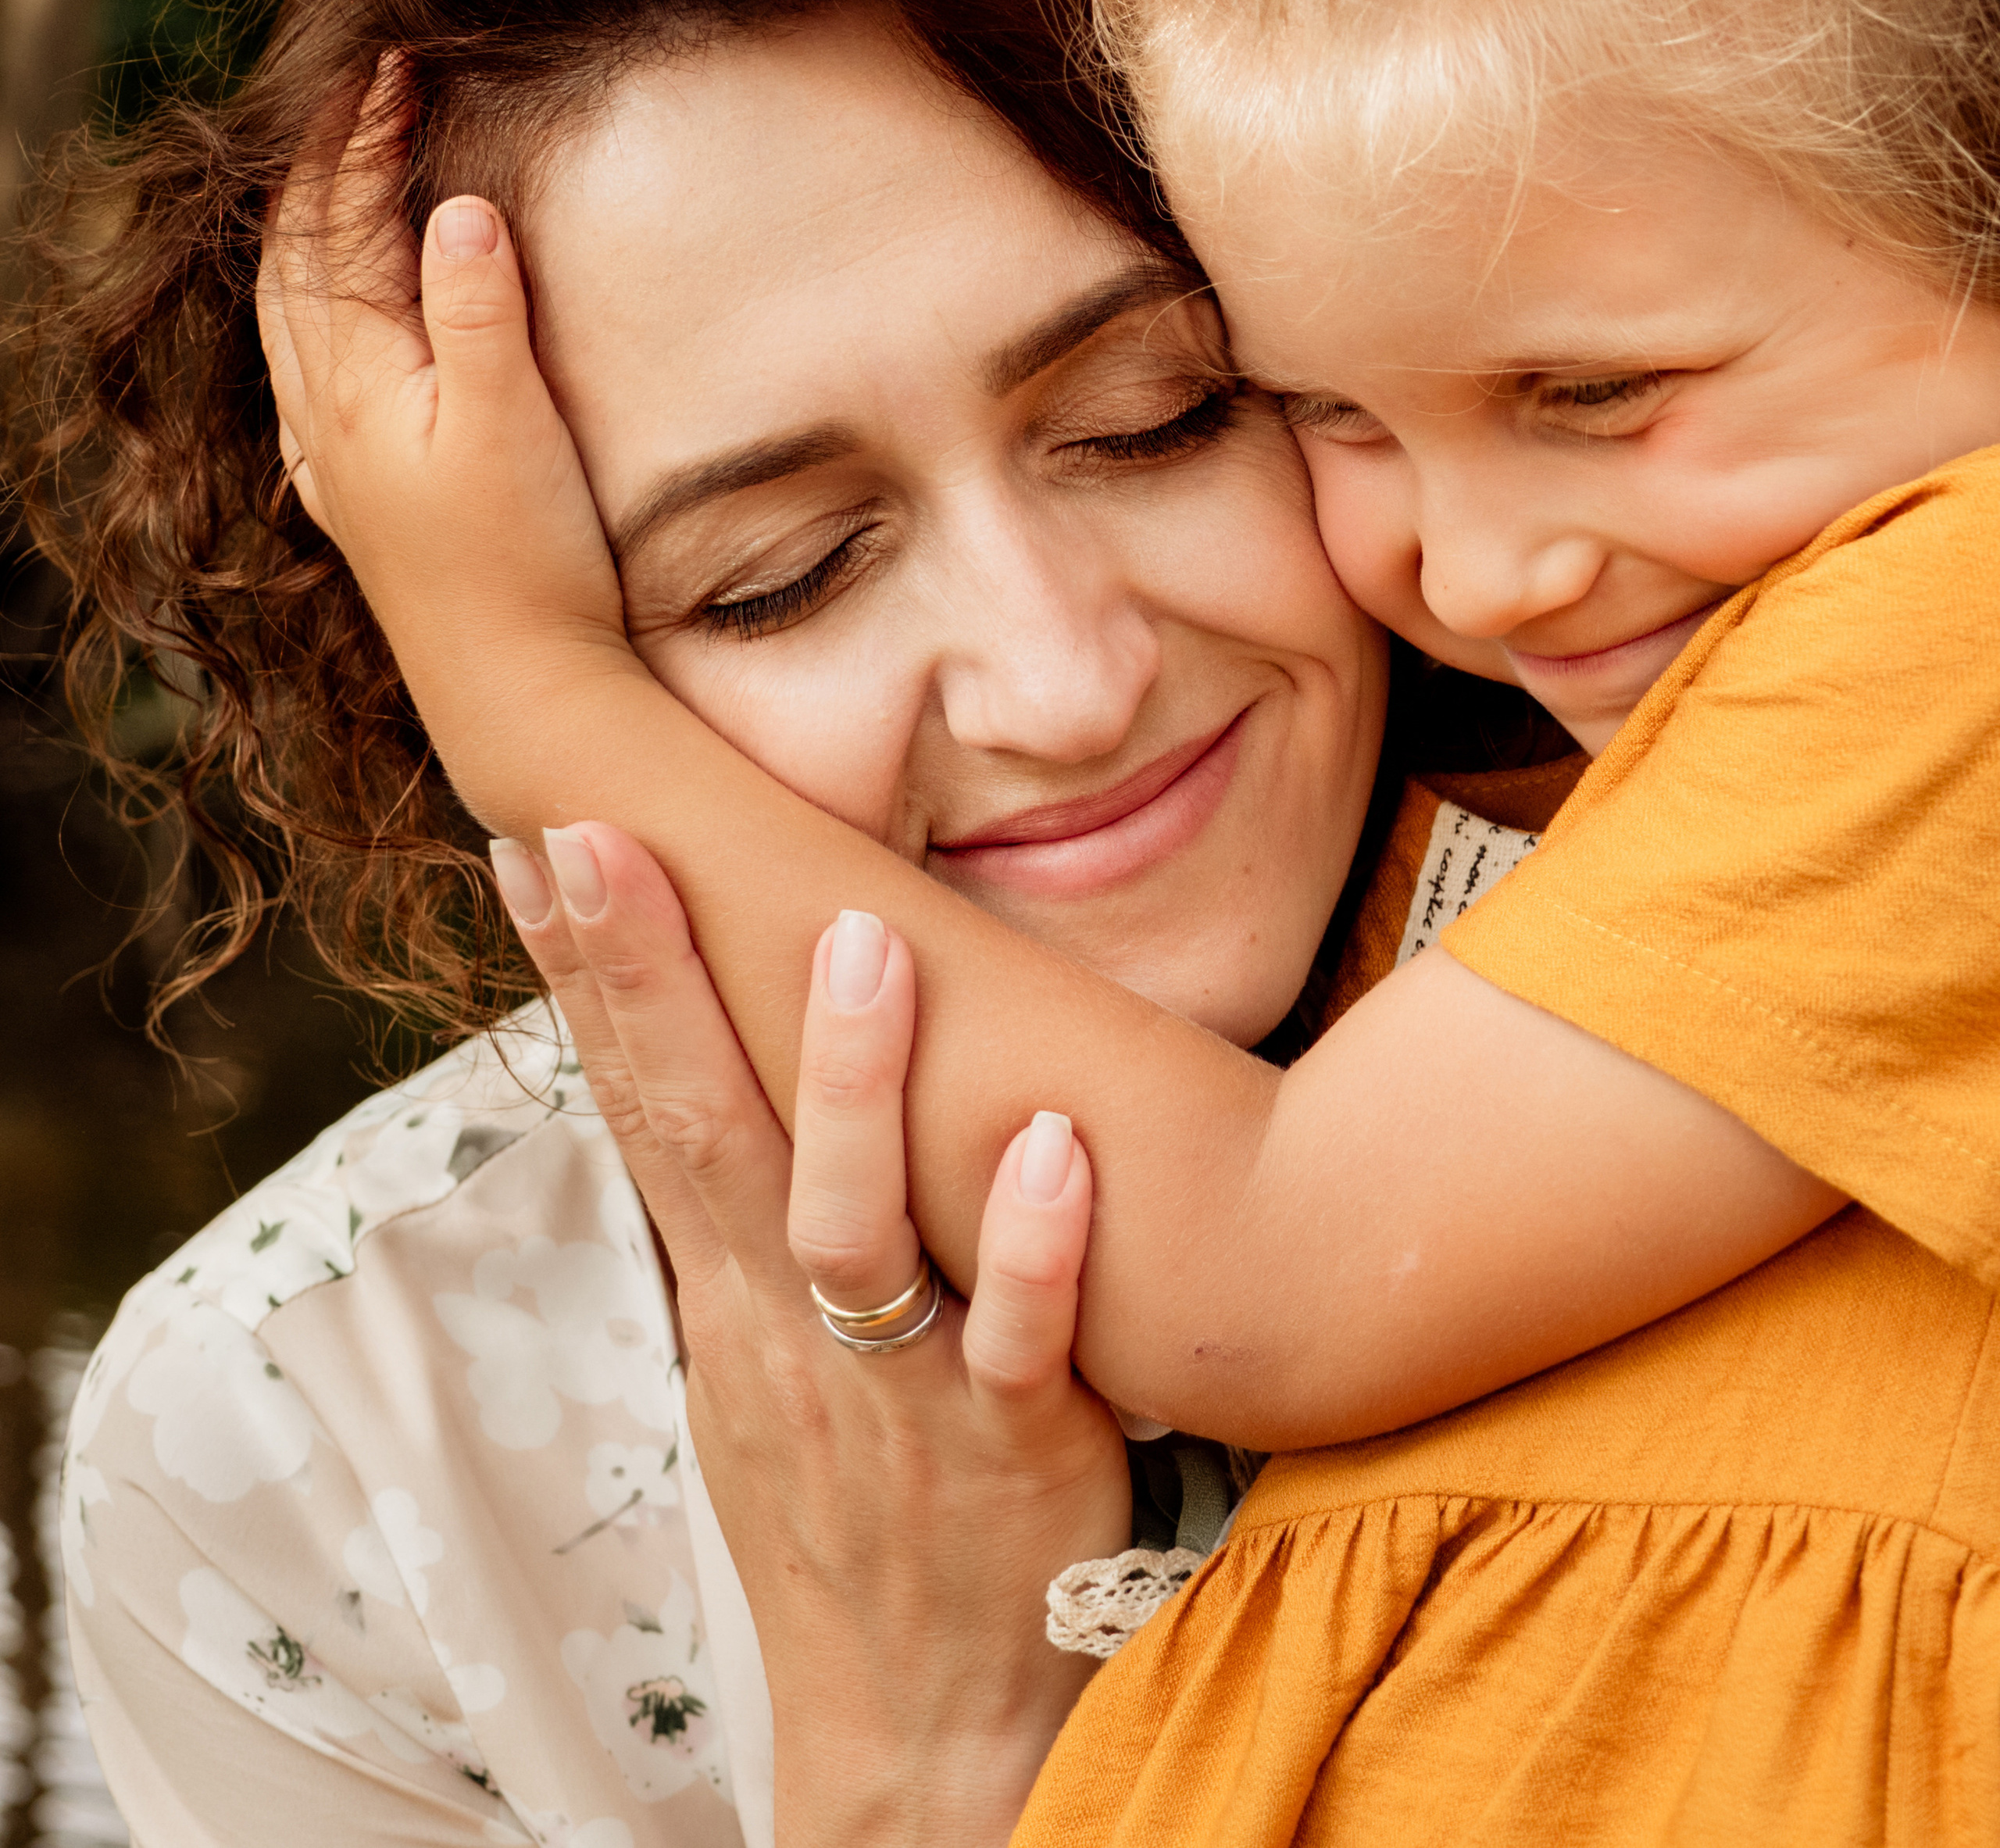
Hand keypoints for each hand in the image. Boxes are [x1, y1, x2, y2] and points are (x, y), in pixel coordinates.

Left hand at [256, 63, 638, 828]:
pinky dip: (303, 332)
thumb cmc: (525, 559)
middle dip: (322, 166)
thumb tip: (453, 206)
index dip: (369, 135)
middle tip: (359, 93)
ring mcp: (334, 462)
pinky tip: (316, 348)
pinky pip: (301, 390)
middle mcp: (327, 413)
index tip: (400, 63)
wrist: (517, 689)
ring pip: (288, 321)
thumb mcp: (514, 422)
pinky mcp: (356, 505)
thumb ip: (478, 309)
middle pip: (300, 258)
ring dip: (304, 238)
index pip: (349, 222)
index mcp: (361, 376)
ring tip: (328, 185)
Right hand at [490, 822, 1130, 1847]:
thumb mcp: (756, 1360)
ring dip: (853, 1087)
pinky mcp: (1014, 1452)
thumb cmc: (847, 1507)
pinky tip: (1056, 1146)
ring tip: (867, 945)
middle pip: (700, 1137)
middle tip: (611, 841)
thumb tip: (716, 1071)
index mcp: (729, 1292)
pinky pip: (1021, 1343)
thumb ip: (744, 1219)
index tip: (546, 844)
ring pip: (849, 1229)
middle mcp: (788, 1327)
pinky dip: (1033, 1251)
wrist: (921, 1723)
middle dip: (647, 985)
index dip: (588, 979)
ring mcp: (895, 1390)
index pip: (640, 1108)